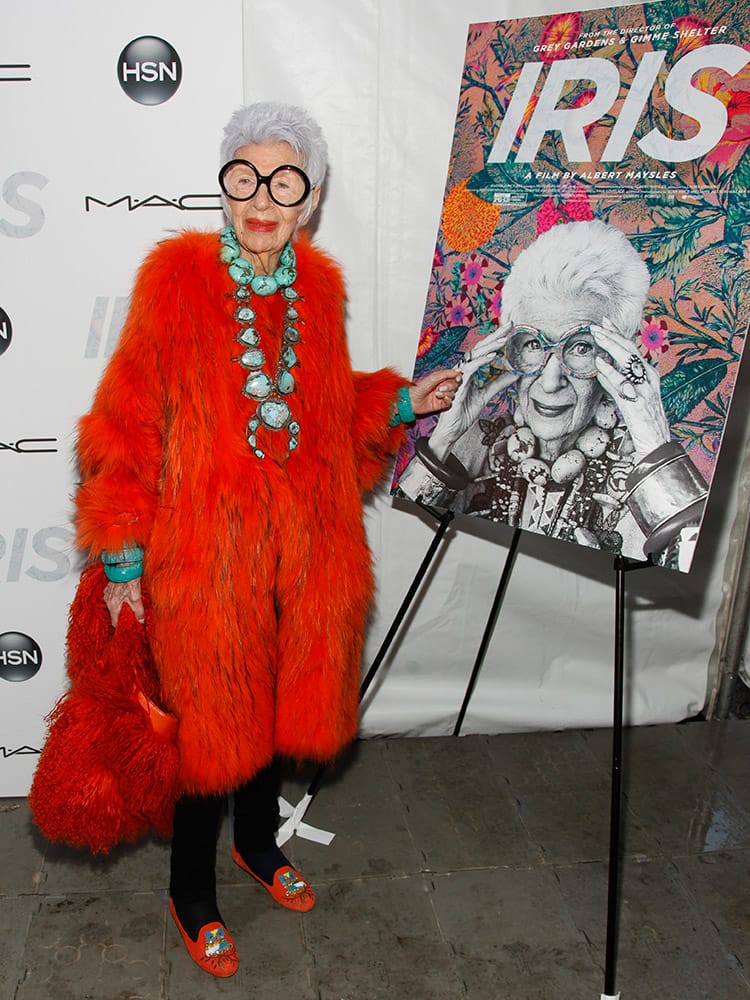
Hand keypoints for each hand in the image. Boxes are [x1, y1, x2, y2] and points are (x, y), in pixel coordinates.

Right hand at [103, 578, 144, 627]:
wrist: (125, 567)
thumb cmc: (130, 581)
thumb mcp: (136, 598)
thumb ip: (138, 611)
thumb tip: (141, 621)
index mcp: (113, 605)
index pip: (114, 621)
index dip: (121, 625)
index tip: (126, 627)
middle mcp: (107, 600)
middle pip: (114, 614)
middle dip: (121, 616)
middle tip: (130, 617)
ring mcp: (107, 594)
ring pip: (112, 606)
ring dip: (119, 607)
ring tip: (128, 607)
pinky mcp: (108, 589)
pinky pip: (112, 598)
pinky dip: (117, 600)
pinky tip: (124, 598)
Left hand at [409, 369, 462, 415]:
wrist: (412, 400)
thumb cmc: (418, 388)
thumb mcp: (434, 377)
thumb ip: (447, 374)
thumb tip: (458, 371)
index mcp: (441, 378)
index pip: (454, 377)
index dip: (457, 377)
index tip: (457, 377)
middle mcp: (442, 386)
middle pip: (455, 385)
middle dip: (450, 386)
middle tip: (441, 387)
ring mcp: (442, 395)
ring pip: (453, 393)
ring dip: (446, 392)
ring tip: (437, 392)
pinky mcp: (441, 404)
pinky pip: (450, 401)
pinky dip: (446, 399)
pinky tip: (439, 397)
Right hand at [428, 322, 517, 459]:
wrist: (452, 429)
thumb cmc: (463, 412)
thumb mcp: (486, 395)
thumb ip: (498, 384)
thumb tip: (514, 374)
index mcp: (471, 371)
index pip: (485, 351)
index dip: (496, 339)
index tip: (509, 330)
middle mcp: (464, 370)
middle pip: (481, 348)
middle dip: (495, 336)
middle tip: (509, 325)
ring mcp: (460, 376)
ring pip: (475, 355)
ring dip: (491, 346)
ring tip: (504, 339)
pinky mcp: (458, 384)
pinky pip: (471, 369)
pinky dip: (482, 361)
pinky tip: (493, 356)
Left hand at [593, 317, 669, 459]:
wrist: (656, 443)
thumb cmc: (642, 421)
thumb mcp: (631, 396)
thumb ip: (618, 382)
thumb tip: (602, 367)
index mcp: (650, 376)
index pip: (634, 349)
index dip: (619, 335)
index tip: (605, 323)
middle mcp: (650, 380)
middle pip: (631, 352)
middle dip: (613, 337)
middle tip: (596, 327)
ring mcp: (645, 392)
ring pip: (628, 363)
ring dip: (611, 348)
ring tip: (597, 337)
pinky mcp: (638, 405)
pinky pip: (622, 386)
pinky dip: (610, 374)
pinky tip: (599, 365)